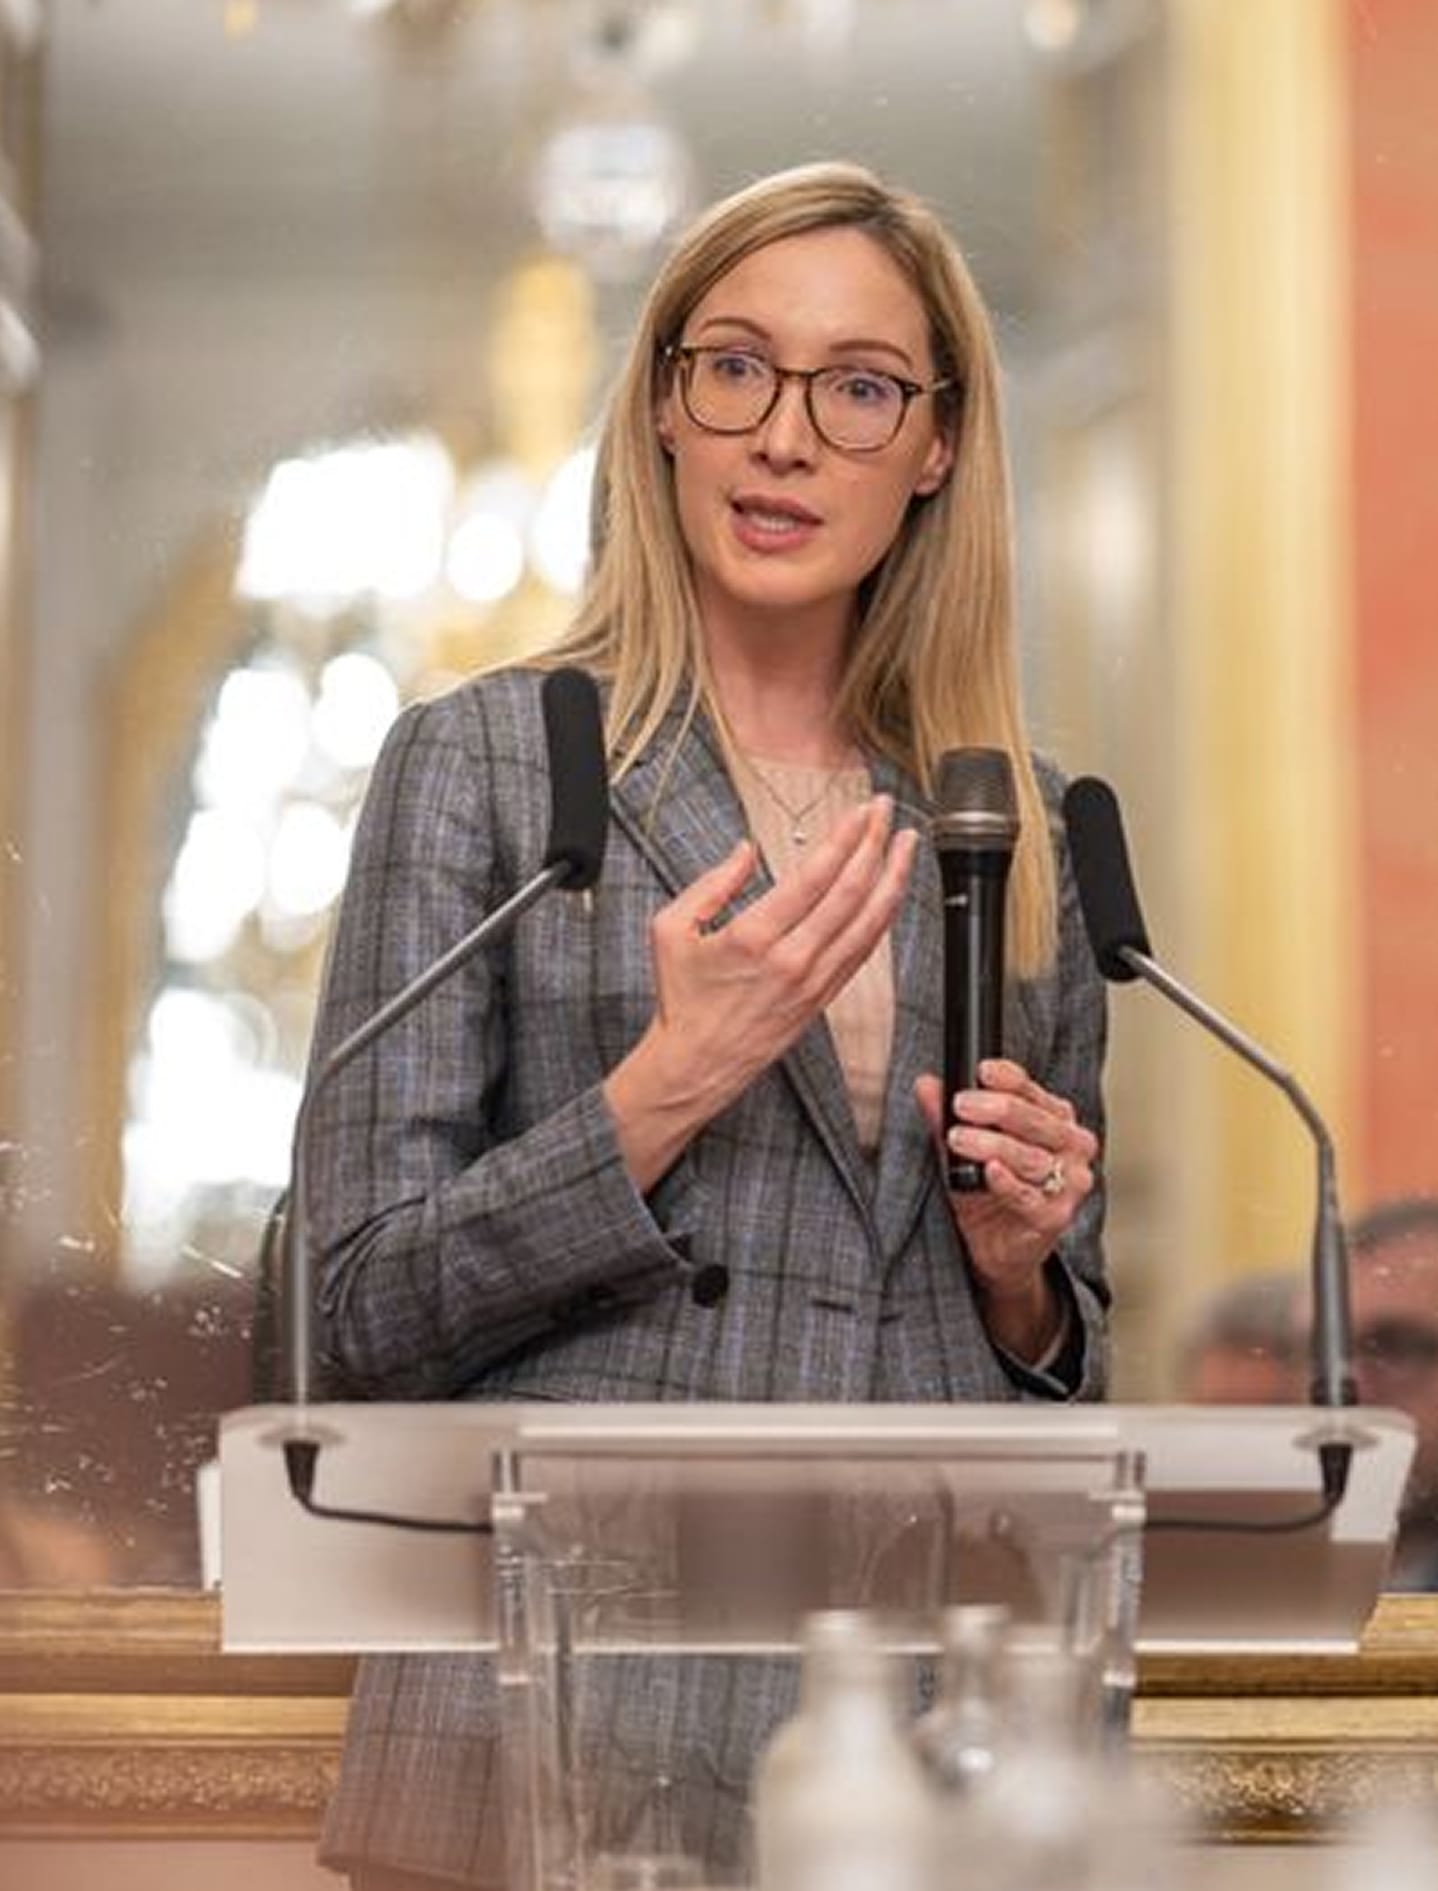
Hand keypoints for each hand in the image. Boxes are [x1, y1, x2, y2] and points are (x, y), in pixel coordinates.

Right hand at [608, 796, 916, 1189]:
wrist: (695, 1065)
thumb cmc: (682, 1000)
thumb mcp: (671, 930)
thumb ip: (710, 884)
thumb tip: (744, 851)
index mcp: (753, 938)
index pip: (813, 876)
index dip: (843, 838)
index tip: (859, 811)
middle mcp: (791, 960)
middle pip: (850, 892)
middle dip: (874, 844)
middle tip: (885, 811)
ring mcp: (813, 982)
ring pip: (868, 923)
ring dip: (892, 878)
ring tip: (905, 845)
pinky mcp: (823, 999)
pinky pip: (863, 952)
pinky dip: (882, 918)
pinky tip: (890, 894)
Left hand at [914, 1058, 1098, 1360]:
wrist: (996, 1248)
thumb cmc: (987, 1191)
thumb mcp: (961, 1149)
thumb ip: (945, 1117)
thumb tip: (926, 1084)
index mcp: (1056, 1120)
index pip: (1034, 1091)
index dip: (1009, 1078)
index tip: (982, 1071)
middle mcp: (1071, 1147)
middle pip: (1035, 1121)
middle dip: (996, 1109)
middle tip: (960, 1104)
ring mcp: (1068, 1183)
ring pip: (1031, 1158)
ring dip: (993, 1145)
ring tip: (959, 1138)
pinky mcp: (1054, 1217)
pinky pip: (1030, 1197)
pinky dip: (1008, 1183)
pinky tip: (990, 1171)